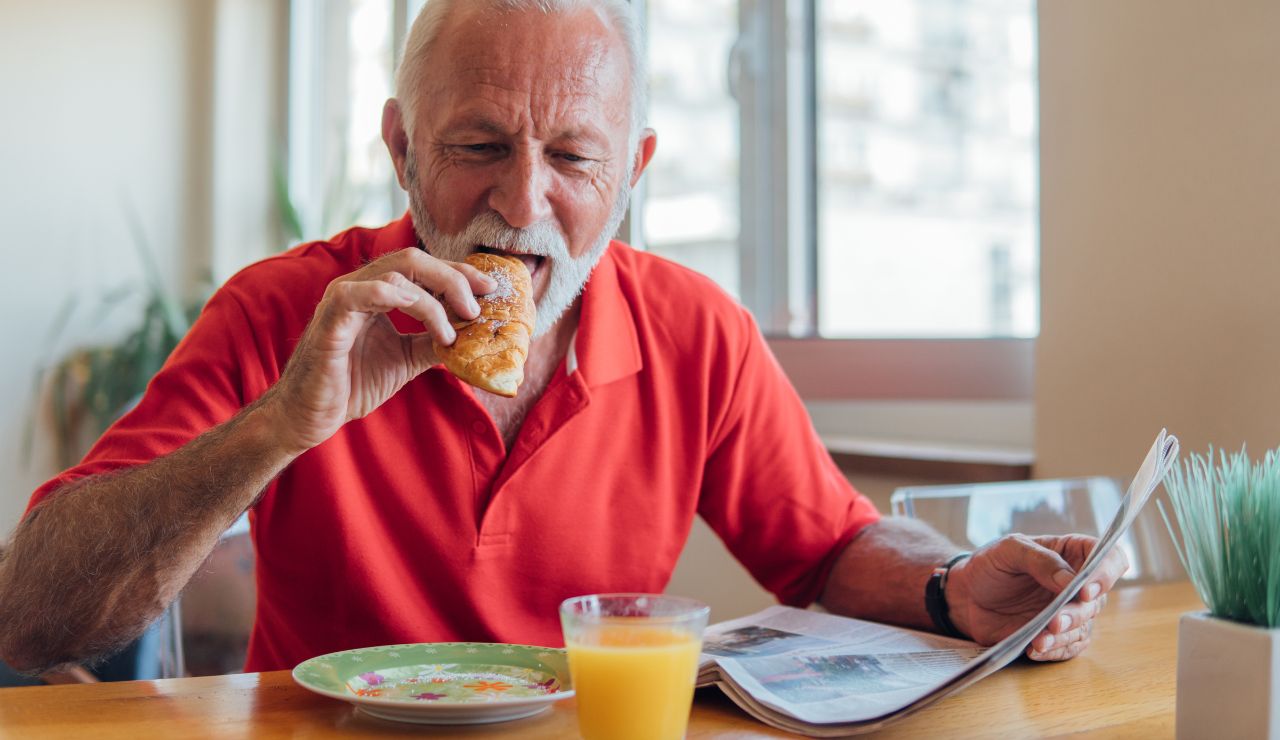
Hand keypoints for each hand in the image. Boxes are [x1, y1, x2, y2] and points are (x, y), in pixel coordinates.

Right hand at [263, 247, 495, 453]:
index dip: (459, 273)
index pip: (424, 268)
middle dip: (453, 278)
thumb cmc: (352, 384)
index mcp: (377, 291)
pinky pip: (363, 292)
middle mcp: (360, 286)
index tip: (491, 289)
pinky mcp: (331, 318)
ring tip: (452, 331)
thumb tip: (473, 334)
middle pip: (414, 260)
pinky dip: (399, 297)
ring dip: (434, 300)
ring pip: (397, 272)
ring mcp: (344, 298)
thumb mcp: (406, 360)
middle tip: (477, 307)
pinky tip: (426, 318)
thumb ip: (433, 342)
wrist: (311, 416)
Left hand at [944, 534, 1127, 660]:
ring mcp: (1069, 611)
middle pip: (1097, 600)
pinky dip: (1054, 651)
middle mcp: (1077, 584)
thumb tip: (1070, 580)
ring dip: (1064, 636)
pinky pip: (1067, 648)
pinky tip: (1035, 649)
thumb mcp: (1009, 550)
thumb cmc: (990, 564)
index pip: (1109, 558)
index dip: (1106, 573)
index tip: (1087, 589)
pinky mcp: (1057, 636)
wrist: (966, 595)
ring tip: (1040, 639)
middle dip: (1077, 613)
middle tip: (1055, 621)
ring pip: (1084, 628)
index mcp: (1072, 553)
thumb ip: (1040, 560)